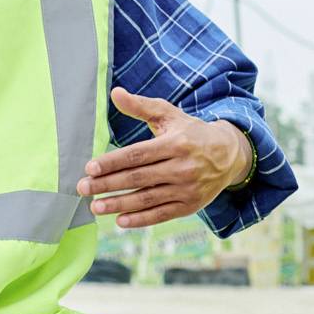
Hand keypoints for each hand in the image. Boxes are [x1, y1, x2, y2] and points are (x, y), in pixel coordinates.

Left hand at [78, 88, 255, 229]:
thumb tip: (115, 93)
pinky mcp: (190, 206)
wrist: (230, 156)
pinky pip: (162, 214)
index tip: (90, 168)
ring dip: (119, 204)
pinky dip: (141, 219)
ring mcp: (187, 189)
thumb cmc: (192, 133)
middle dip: (108, 184)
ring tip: (96, 207)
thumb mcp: (170, 115)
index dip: (112, 162)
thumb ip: (141, 106)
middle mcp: (183, 168)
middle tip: (83, 188)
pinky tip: (120, 220)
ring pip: (148, 199)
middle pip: (138, 178)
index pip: (138, 154)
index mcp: (176, 144)